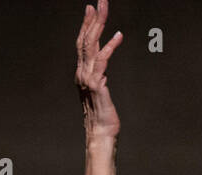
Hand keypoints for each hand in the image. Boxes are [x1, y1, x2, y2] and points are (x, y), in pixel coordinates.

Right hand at [76, 2, 123, 144]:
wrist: (101, 134)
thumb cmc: (103, 116)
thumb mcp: (100, 92)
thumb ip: (99, 79)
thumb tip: (103, 72)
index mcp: (82, 73)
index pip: (83, 44)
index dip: (86, 25)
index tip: (91, 9)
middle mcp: (82, 72)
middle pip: (85, 39)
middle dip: (93, 19)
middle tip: (99, 2)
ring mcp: (88, 78)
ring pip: (91, 45)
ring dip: (99, 25)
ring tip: (104, 9)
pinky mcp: (97, 85)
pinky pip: (103, 61)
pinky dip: (110, 47)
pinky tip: (118, 36)